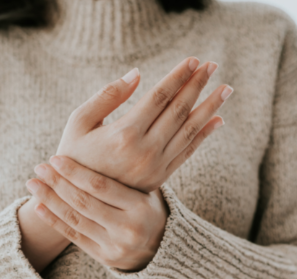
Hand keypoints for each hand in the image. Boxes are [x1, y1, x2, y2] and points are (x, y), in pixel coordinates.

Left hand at [25, 155, 168, 271]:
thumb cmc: (147, 206)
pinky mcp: (104, 257)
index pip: (100, 186)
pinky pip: (73, 236)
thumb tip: (103, 132)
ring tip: (33, 184)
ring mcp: (115, 245)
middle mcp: (128, 228)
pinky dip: (53, 221)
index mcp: (140, 206)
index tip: (55, 158)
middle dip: (57, 183)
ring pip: (75, 219)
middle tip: (39, 167)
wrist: (163, 247)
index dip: (75, 172)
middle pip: (84, 202)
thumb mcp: (145, 188)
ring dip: (50, 200)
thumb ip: (124, 171)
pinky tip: (38, 207)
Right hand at [55, 57, 231, 192]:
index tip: (194, 59)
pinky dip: (203, 135)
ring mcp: (155, 167)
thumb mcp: (78, 122)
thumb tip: (137, 74)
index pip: (159, 97)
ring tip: (224, 88)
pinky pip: (187, 152)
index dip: (178, 77)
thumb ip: (107, 96)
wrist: (75, 201)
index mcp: (124, 135)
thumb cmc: (72, 155)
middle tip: (213, 65)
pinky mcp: (159, 178)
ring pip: (189, 131)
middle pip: (179, 111)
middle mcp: (145, 152)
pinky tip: (217, 120)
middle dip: (197, 85)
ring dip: (209, 107)